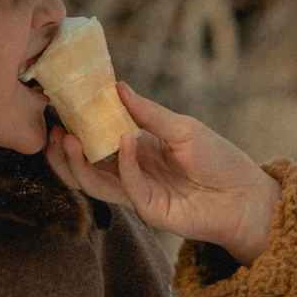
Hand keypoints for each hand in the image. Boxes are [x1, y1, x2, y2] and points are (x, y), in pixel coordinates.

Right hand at [45, 82, 281, 262]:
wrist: (245, 197)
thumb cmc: (219, 160)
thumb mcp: (183, 128)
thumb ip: (149, 114)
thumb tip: (118, 87)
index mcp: (138, 148)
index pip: (99, 137)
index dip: (79, 124)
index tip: (61, 106)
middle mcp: (132, 171)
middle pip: (86, 164)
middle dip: (64, 150)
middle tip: (51, 129)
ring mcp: (138, 193)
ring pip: (94, 182)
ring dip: (77, 162)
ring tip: (65, 139)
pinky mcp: (149, 210)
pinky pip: (127, 187)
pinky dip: (122, 165)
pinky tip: (123, 143)